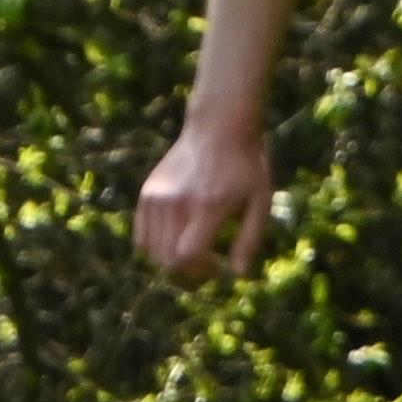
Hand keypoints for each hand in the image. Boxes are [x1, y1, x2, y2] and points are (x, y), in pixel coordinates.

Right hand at [136, 114, 277, 283]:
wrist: (218, 127)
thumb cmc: (245, 166)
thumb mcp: (259, 201)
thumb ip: (250, 239)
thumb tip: (237, 274)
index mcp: (207, 205)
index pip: (186, 255)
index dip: (202, 271)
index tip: (219, 266)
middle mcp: (177, 202)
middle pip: (167, 259)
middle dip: (189, 270)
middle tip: (208, 262)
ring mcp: (157, 197)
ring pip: (152, 251)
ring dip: (172, 259)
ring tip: (193, 248)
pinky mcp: (147, 193)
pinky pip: (141, 237)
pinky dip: (155, 247)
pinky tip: (176, 237)